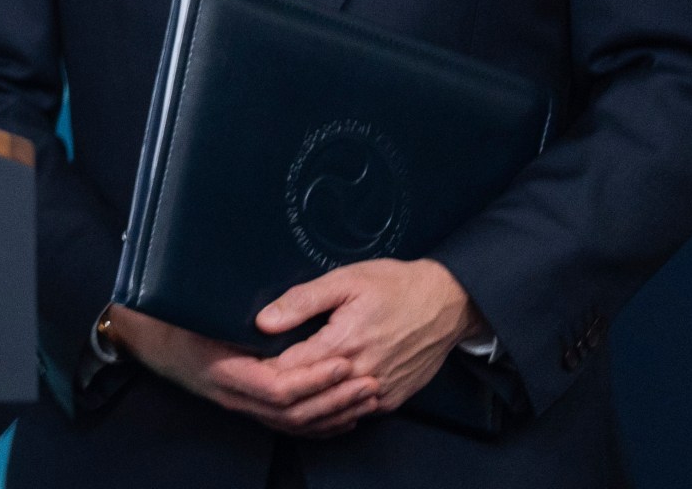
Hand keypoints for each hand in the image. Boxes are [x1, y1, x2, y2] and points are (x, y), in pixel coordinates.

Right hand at [105, 305, 377, 436]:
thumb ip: (234, 318)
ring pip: (295, 424)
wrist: (148, 340)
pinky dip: (322, 424)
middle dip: (335, 399)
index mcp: (226, 372)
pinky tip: (345, 414)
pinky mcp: (249, 408)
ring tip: (366, 397)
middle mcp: (235, 397)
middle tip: (369, 382)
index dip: (314, 378)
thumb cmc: (173, 319)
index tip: (342, 361)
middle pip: (294, 413)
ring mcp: (241, 406)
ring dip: (334, 412)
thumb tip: (267, 320)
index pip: (278, 388)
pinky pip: (290, 426)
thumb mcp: (199, 311)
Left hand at [254, 258, 481, 428]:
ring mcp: (379, 390)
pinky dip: (334, 405)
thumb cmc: (394, 286)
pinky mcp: (393, 399)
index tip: (243, 362)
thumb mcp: (345, 281)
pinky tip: (317, 393)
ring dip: (306, 400)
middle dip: (278, 387)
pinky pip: (355, 411)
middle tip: (255, 377)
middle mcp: (361, 373)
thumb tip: (263, 322)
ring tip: (280, 388)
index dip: (262, 368)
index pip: (288, 369)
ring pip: (330, 407)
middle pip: (307, 392)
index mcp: (344, 343)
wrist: (447, 303)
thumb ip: (301, 301)